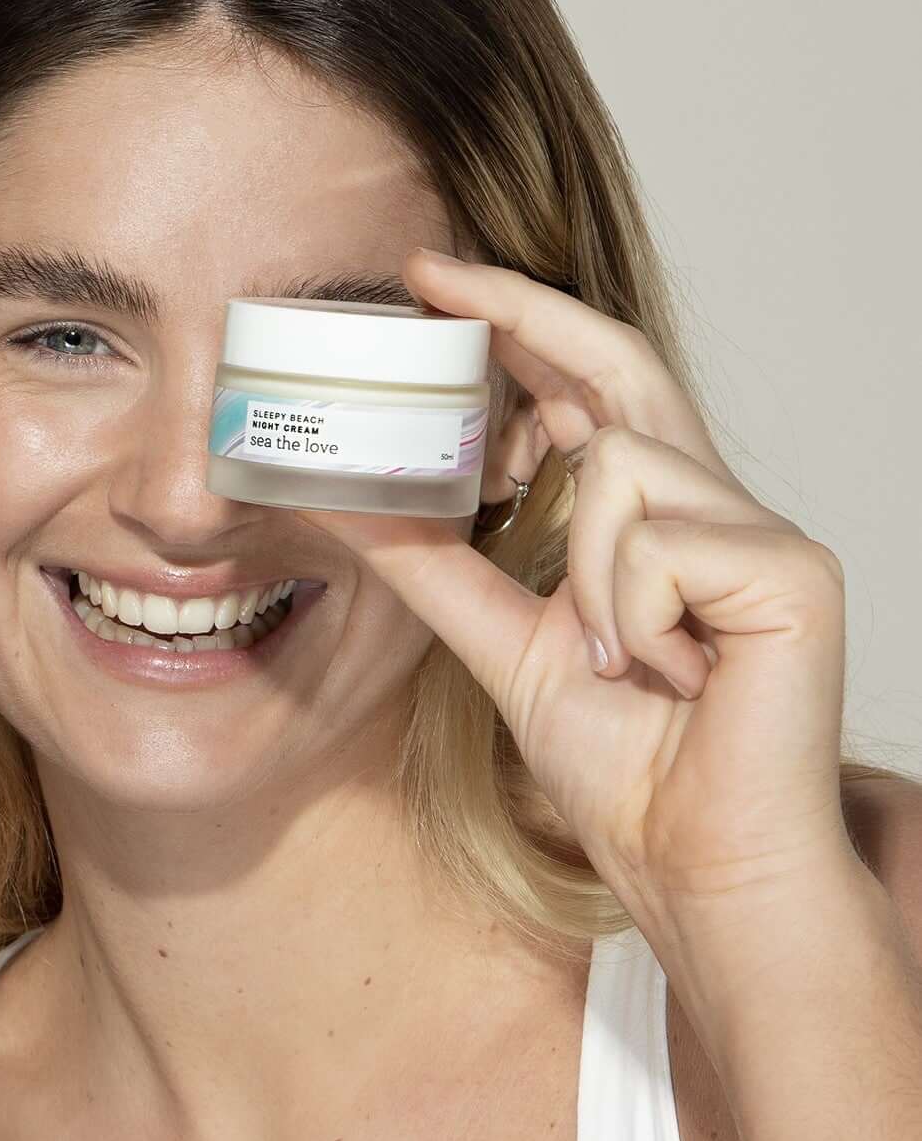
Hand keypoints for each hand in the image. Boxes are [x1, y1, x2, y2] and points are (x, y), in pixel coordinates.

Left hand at [302, 248, 853, 954]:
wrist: (697, 862)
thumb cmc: (631, 766)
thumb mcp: (505, 650)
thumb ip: (440, 573)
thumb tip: (350, 505)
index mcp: (653, 522)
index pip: (588, 390)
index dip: (518, 326)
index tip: (433, 282)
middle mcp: (713, 506)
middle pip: (618, 369)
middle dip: (523, 314)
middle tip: (431, 278)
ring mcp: (760, 531)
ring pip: (615, 470)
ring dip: (581, 570)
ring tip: (617, 657)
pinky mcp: (790, 568)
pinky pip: (656, 543)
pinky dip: (628, 613)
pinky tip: (667, 670)